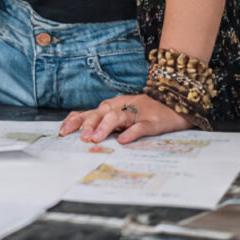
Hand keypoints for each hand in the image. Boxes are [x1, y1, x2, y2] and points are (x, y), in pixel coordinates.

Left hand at [58, 93, 192, 144]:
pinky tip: (123, 140)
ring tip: (96, 139)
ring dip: (105, 126)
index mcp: (114, 106)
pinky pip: (140, 126)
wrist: (177, 99)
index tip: (63, 131)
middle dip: (89, 124)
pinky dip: (131, 132)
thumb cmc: (148, 110)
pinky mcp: (153, 121)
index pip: (91, 112)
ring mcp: (137, 112)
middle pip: (101, 112)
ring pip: (118, 117)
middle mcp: (122, 107)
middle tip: (80, 138)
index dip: (76, 120)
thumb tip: (87, 136)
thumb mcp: (125, 115)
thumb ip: (108, 123)